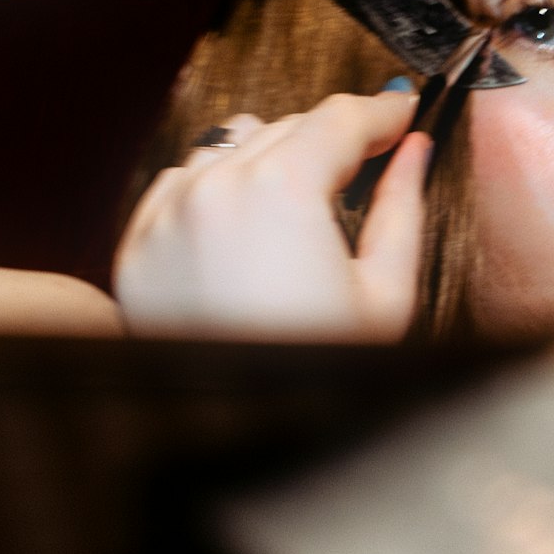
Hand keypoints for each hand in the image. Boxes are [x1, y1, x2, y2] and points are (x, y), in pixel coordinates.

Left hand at [114, 91, 430, 341]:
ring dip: (270, 159)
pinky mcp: (138, 245)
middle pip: (288, 127)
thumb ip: (400, 208)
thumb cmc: (314, 372)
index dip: (382, 112)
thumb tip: (415, 152)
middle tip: (368, 164)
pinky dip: (216, 188)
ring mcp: (168, 214)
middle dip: (331, 142)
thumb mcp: (385, 295)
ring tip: (302, 204)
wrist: (233, 441)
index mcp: (282, 188)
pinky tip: (246, 225)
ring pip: (230, 146)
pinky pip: (181, 182)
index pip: (340, 119)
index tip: (404, 116)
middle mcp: (215, 186)